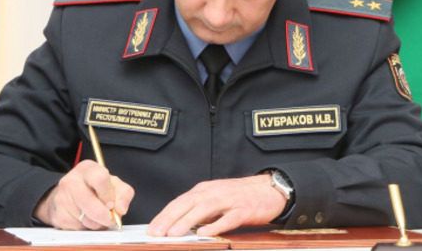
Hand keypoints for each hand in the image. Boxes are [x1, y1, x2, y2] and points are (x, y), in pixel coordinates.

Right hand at [34, 160, 133, 229]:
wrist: (69, 196)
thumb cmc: (96, 189)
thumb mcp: (114, 185)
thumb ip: (124, 194)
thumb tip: (121, 209)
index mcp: (87, 168)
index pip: (100, 179)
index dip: (109, 196)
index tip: (112, 205)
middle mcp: (71, 181)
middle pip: (93, 205)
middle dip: (106, 217)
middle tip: (110, 218)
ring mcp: (61, 198)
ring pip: (86, 220)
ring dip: (96, 223)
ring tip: (96, 216)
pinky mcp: (57, 215)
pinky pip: (77, 228)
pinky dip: (85, 227)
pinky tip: (85, 219)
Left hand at [147, 174, 286, 236]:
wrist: (269, 189)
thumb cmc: (241, 196)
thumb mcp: (216, 199)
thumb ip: (199, 210)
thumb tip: (180, 225)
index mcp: (205, 190)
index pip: (180, 202)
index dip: (164, 215)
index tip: (152, 228)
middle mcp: (214, 192)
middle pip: (187, 204)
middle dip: (169, 218)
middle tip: (155, 232)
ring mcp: (229, 200)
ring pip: (204, 209)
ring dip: (186, 221)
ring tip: (173, 233)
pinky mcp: (244, 209)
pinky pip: (228, 218)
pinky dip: (215, 225)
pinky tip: (204, 232)